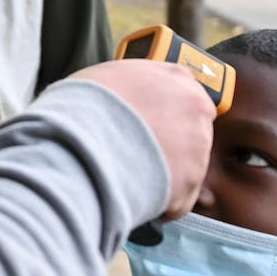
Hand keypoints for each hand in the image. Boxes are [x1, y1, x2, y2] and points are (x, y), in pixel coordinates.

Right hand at [70, 60, 214, 220]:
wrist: (79, 142)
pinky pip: (178, 198)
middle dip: (170, 144)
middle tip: (138, 152)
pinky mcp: (189, 186)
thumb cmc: (84, 104)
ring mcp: (197, 150)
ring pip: (187, 167)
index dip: (168, 113)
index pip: (189, 95)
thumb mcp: (107, 76)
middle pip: (192, 132)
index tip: (154, 125)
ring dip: (163, 173)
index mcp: (177, 79)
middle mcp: (195, 111)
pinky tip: (133, 191)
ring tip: (129, 173)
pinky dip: (158, 200)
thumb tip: (126, 97)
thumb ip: (132, 84)